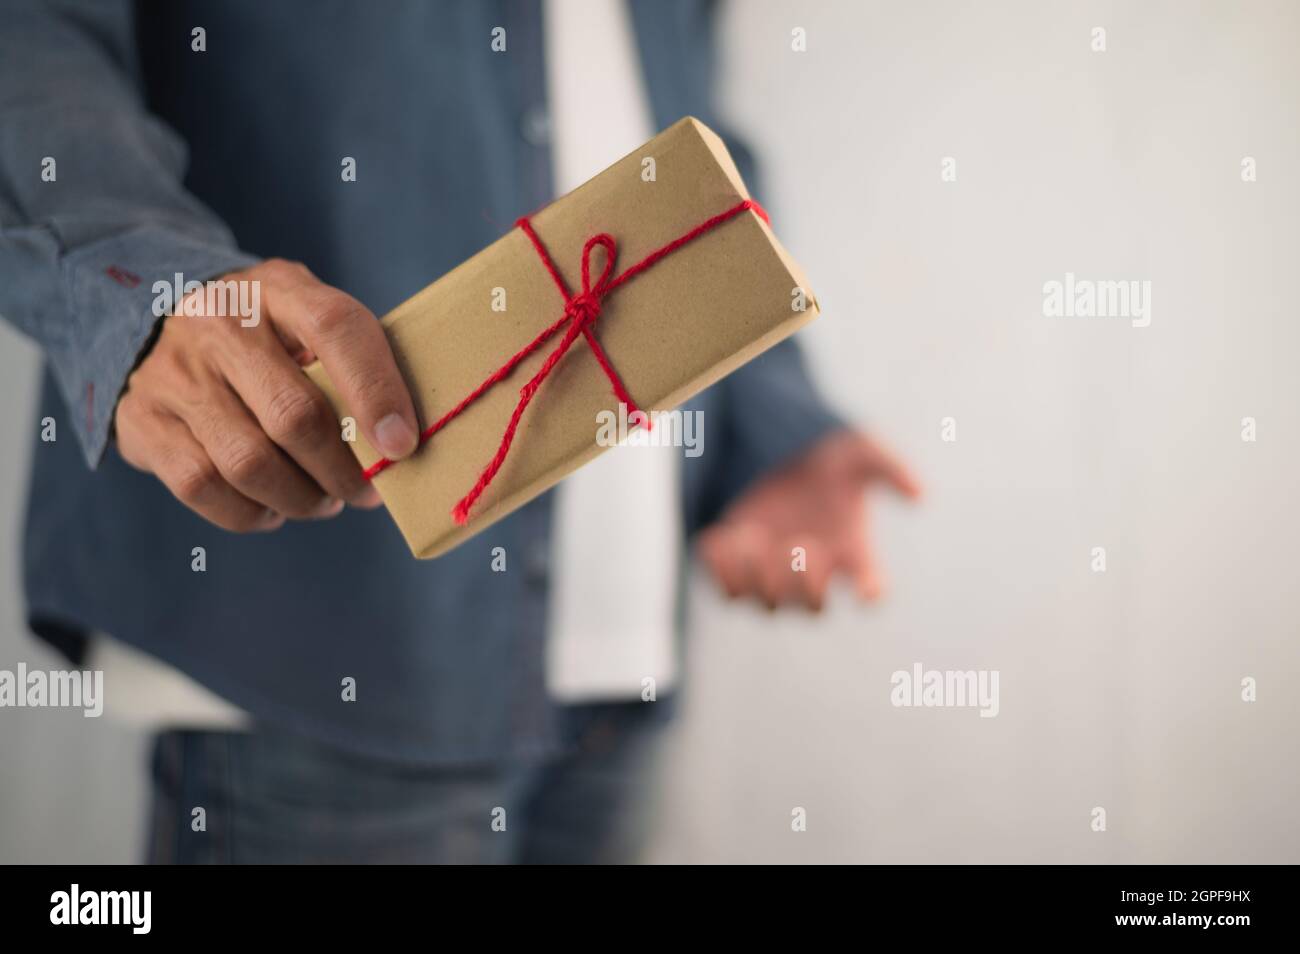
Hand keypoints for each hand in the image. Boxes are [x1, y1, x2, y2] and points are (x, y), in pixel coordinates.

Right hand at [114, 259, 419, 531]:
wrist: (158, 319)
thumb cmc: (267, 335)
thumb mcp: (307, 320)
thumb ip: (354, 364)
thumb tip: (401, 444)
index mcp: (279, 289)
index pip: (336, 329)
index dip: (376, 393)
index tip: (402, 446)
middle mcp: (219, 323)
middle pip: (294, 415)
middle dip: (343, 471)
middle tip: (365, 491)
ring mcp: (173, 372)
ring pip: (249, 463)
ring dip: (300, 499)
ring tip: (323, 501)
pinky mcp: (140, 420)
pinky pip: (204, 487)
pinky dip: (250, 513)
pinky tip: (272, 507)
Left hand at [696, 429, 920, 610]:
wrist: (778, 453)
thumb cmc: (828, 460)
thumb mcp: (859, 452)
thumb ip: (890, 468)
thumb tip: (922, 494)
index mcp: (852, 553)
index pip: (871, 588)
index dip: (870, 593)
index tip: (867, 590)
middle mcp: (813, 573)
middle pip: (811, 608)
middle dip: (804, 583)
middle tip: (800, 543)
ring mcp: (773, 575)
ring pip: (765, 605)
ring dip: (759, 578)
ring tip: (754, 537)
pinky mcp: (736, 566)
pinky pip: (726, 590)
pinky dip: (724, 570)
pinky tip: (726, 534)